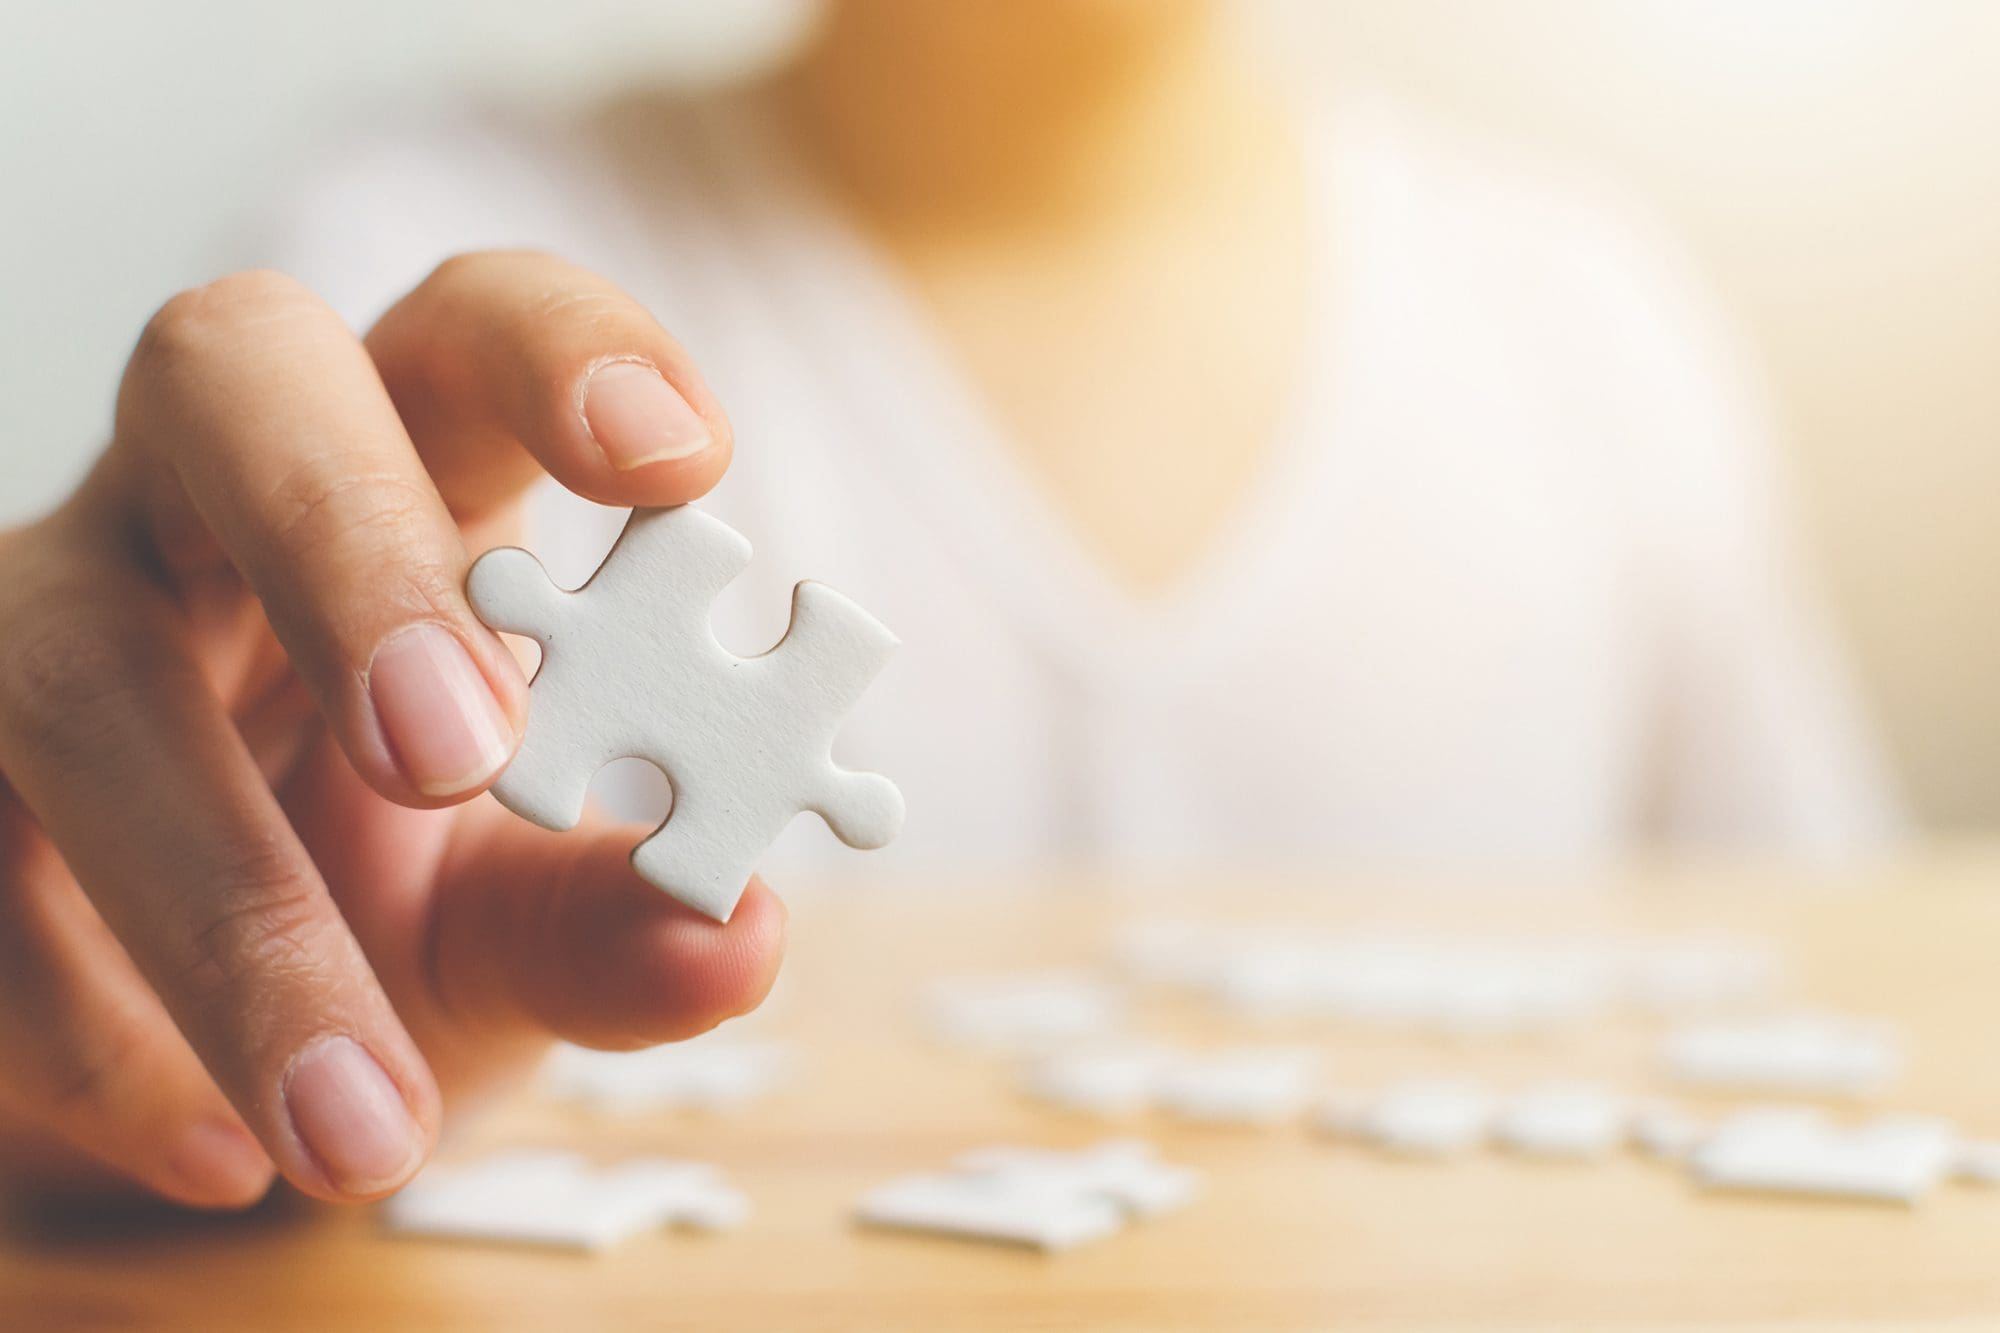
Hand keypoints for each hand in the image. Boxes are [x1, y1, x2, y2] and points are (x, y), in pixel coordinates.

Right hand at [0, 254, 785, 1208]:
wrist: (190, 1027)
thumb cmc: (396, 892)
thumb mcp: (520, 916)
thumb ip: (617, 922)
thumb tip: (736, 937)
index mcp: (410, 474)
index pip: (473, 326)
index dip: (565, 354)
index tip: (682, 461)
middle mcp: (210, 500)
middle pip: (231, 376)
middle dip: (349, 544)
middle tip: (457, 750)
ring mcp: (48, 619)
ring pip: (74, 672)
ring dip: (223, 904)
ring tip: (357, 1118)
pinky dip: (90, 1034)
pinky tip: (216, 1150)